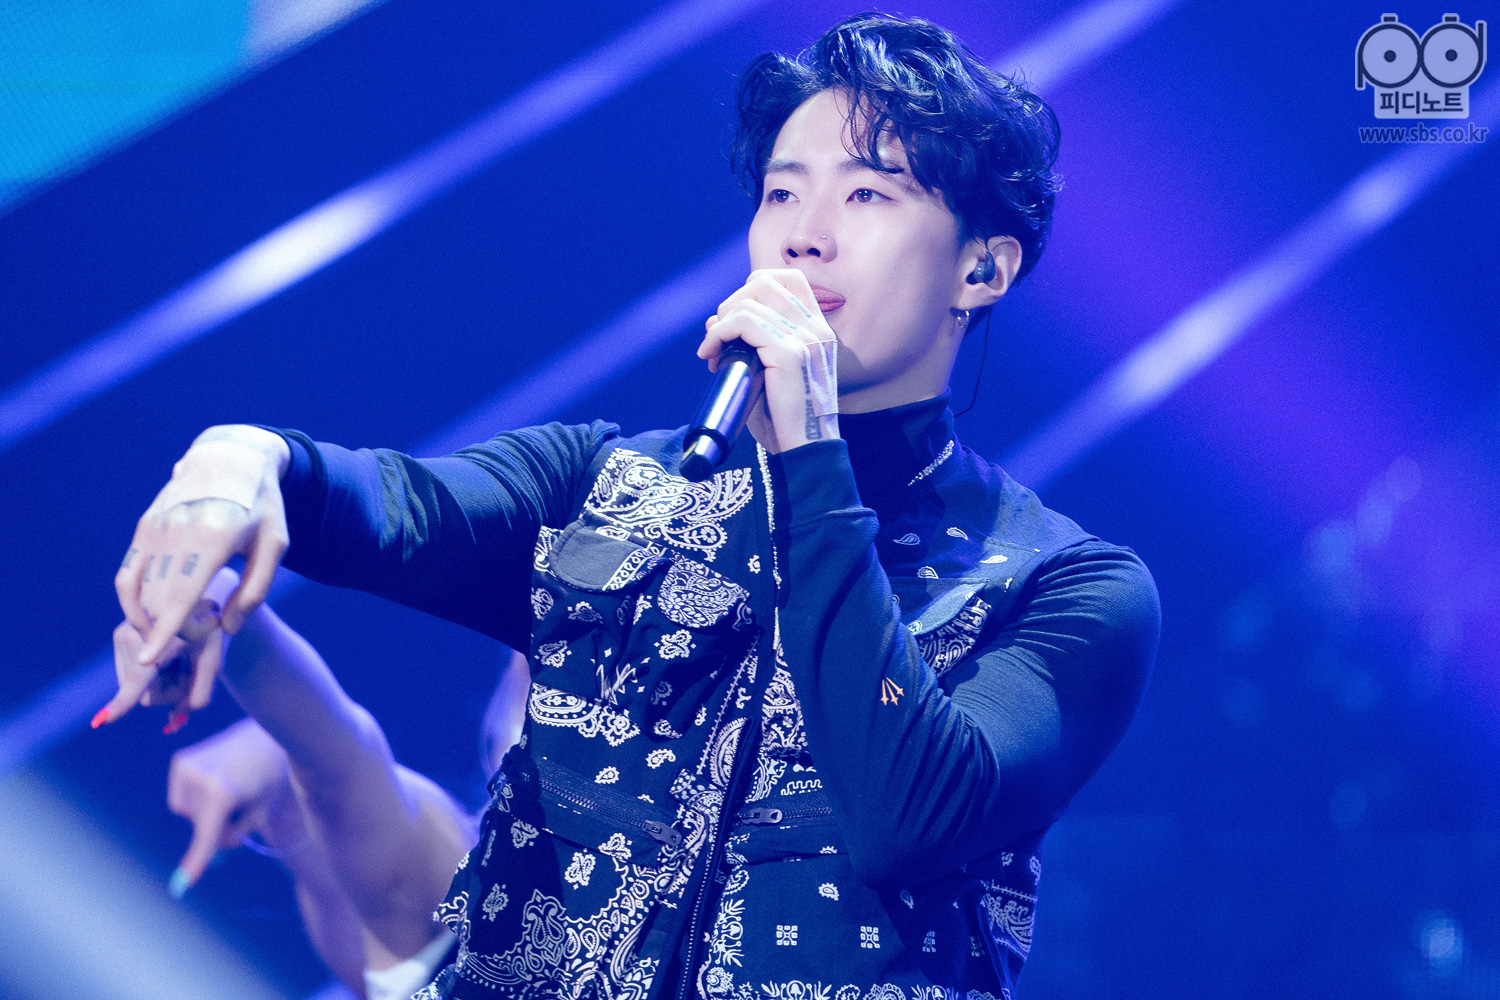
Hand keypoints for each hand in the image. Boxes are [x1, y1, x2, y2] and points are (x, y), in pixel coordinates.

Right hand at [100, 567, 241, 730]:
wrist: (199, 594)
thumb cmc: (211, 628)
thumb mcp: (213, 660)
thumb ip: (200, 694)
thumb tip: (173, 724)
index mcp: (157, 637)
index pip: (140, 678)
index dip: (122, 702)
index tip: (103, 720)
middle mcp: (130, 635)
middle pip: (146, 693)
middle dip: (172, 691)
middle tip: (193, 669)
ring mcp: (121, 636)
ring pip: (138, 686)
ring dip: (164, 681)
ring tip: (182, 656)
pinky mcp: (119, 638)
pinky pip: (133, 674)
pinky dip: (154, 673)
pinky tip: (169, 654)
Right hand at [111, 426, 289, 722]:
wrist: (232, 459)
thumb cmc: (261, 507)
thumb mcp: (274, 545)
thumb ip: (255, 590)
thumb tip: (226, 630)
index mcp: (213, 536)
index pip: (182, 595)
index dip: (165, 631)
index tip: (149, 661)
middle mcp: (177, 531)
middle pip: (159, 600)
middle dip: (176, 630)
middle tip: (208, 628)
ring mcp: (155, 528)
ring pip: (141, 592)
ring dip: (157, 619)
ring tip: (191, 619)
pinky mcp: (144, 527)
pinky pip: (127, 574)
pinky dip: (132, 602)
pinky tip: (149, 617)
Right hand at [165, 717, 297, 896]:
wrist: (266, 736)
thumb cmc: (269, 778)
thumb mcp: (260, 812)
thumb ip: (234, 837)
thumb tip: (205, 855)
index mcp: (223, 792)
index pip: (207, 835)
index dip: (196, 862)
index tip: (181, 886)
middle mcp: (199, 778)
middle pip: (199, 826)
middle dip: (217, 825)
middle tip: (241, 805)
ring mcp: (186, 767)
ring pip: (185, 813)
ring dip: (205, 810)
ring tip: (230, 788)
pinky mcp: (180, 761)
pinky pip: (180, 797)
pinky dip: (195, 797)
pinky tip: (216, 780)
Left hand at [697, 269, 839, 453]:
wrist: (805, 451)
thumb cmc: (784, 420)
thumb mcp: (767, 374)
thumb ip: (748, 345)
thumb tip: (714, 321)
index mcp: (818, 330)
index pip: (789, 280)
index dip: (754, 288)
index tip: (735, 318)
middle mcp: (816, 328)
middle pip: (766, 281)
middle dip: (732, 303)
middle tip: (720, 337)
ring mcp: (805, 338)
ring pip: (750, 301)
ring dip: (721, 323)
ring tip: (712, 352)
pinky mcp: (788, 353)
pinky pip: (743, 323)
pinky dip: (719, 334)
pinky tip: (711, 355)